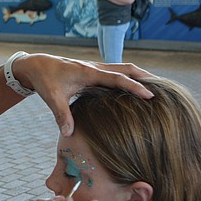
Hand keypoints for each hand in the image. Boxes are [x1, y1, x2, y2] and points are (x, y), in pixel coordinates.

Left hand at [15, 53, 153, 135]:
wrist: (37, 65)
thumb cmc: (45, 81)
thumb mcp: (52, 98)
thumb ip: (62, 116)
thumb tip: (69, 134)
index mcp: (90, 72)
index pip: (118, 79)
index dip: (135, 87)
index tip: (150, 96)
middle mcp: (96, 68)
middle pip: (127, 68)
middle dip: (145, 76)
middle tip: (163, 87)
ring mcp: (95, 68)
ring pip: (123, 68)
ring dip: (138, 75)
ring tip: (155, 85)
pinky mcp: (93, 71)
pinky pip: (116, 72)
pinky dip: (128, 77)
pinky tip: (133, 87)